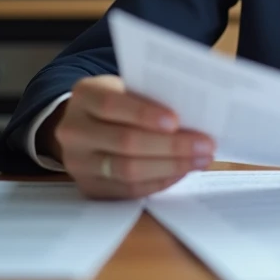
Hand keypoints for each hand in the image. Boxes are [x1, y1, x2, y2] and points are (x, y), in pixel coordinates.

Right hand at [37, 75, 215, 199]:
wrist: (84, 126)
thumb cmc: (118, 103)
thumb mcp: (125, 89)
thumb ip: (149, 96)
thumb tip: (195, 113)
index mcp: (84, 95)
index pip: (112, 105)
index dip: (144, 114)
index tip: (176, 121)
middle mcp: (74, 130)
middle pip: (125, 142)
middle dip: (171, 146)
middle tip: (205, 145)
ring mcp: (78, 163)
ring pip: (128, 170)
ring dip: (171, 166)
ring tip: (201, 159)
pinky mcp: (89, 187)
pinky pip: (129, 190)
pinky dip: (159, 181)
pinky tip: (182, 172)